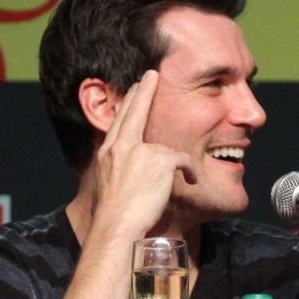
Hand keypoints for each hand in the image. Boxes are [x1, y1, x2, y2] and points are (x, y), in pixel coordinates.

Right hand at [91, 70, 196, 235]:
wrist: (117, 225)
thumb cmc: (114, 215)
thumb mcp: (110, 184)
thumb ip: (119, 170)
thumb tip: (129, 171)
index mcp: (108, 152)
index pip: (119, 120)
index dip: (128, 102)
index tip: (133, 88)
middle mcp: (121, 146)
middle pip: (134, 111)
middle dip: (143, 90)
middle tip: (150, 74)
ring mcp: (140, 151)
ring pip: (165, 146)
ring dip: (175, 162)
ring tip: (183, 170)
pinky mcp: (160, 160)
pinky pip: (184, 161)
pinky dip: (189, 172)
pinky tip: (190, 181)